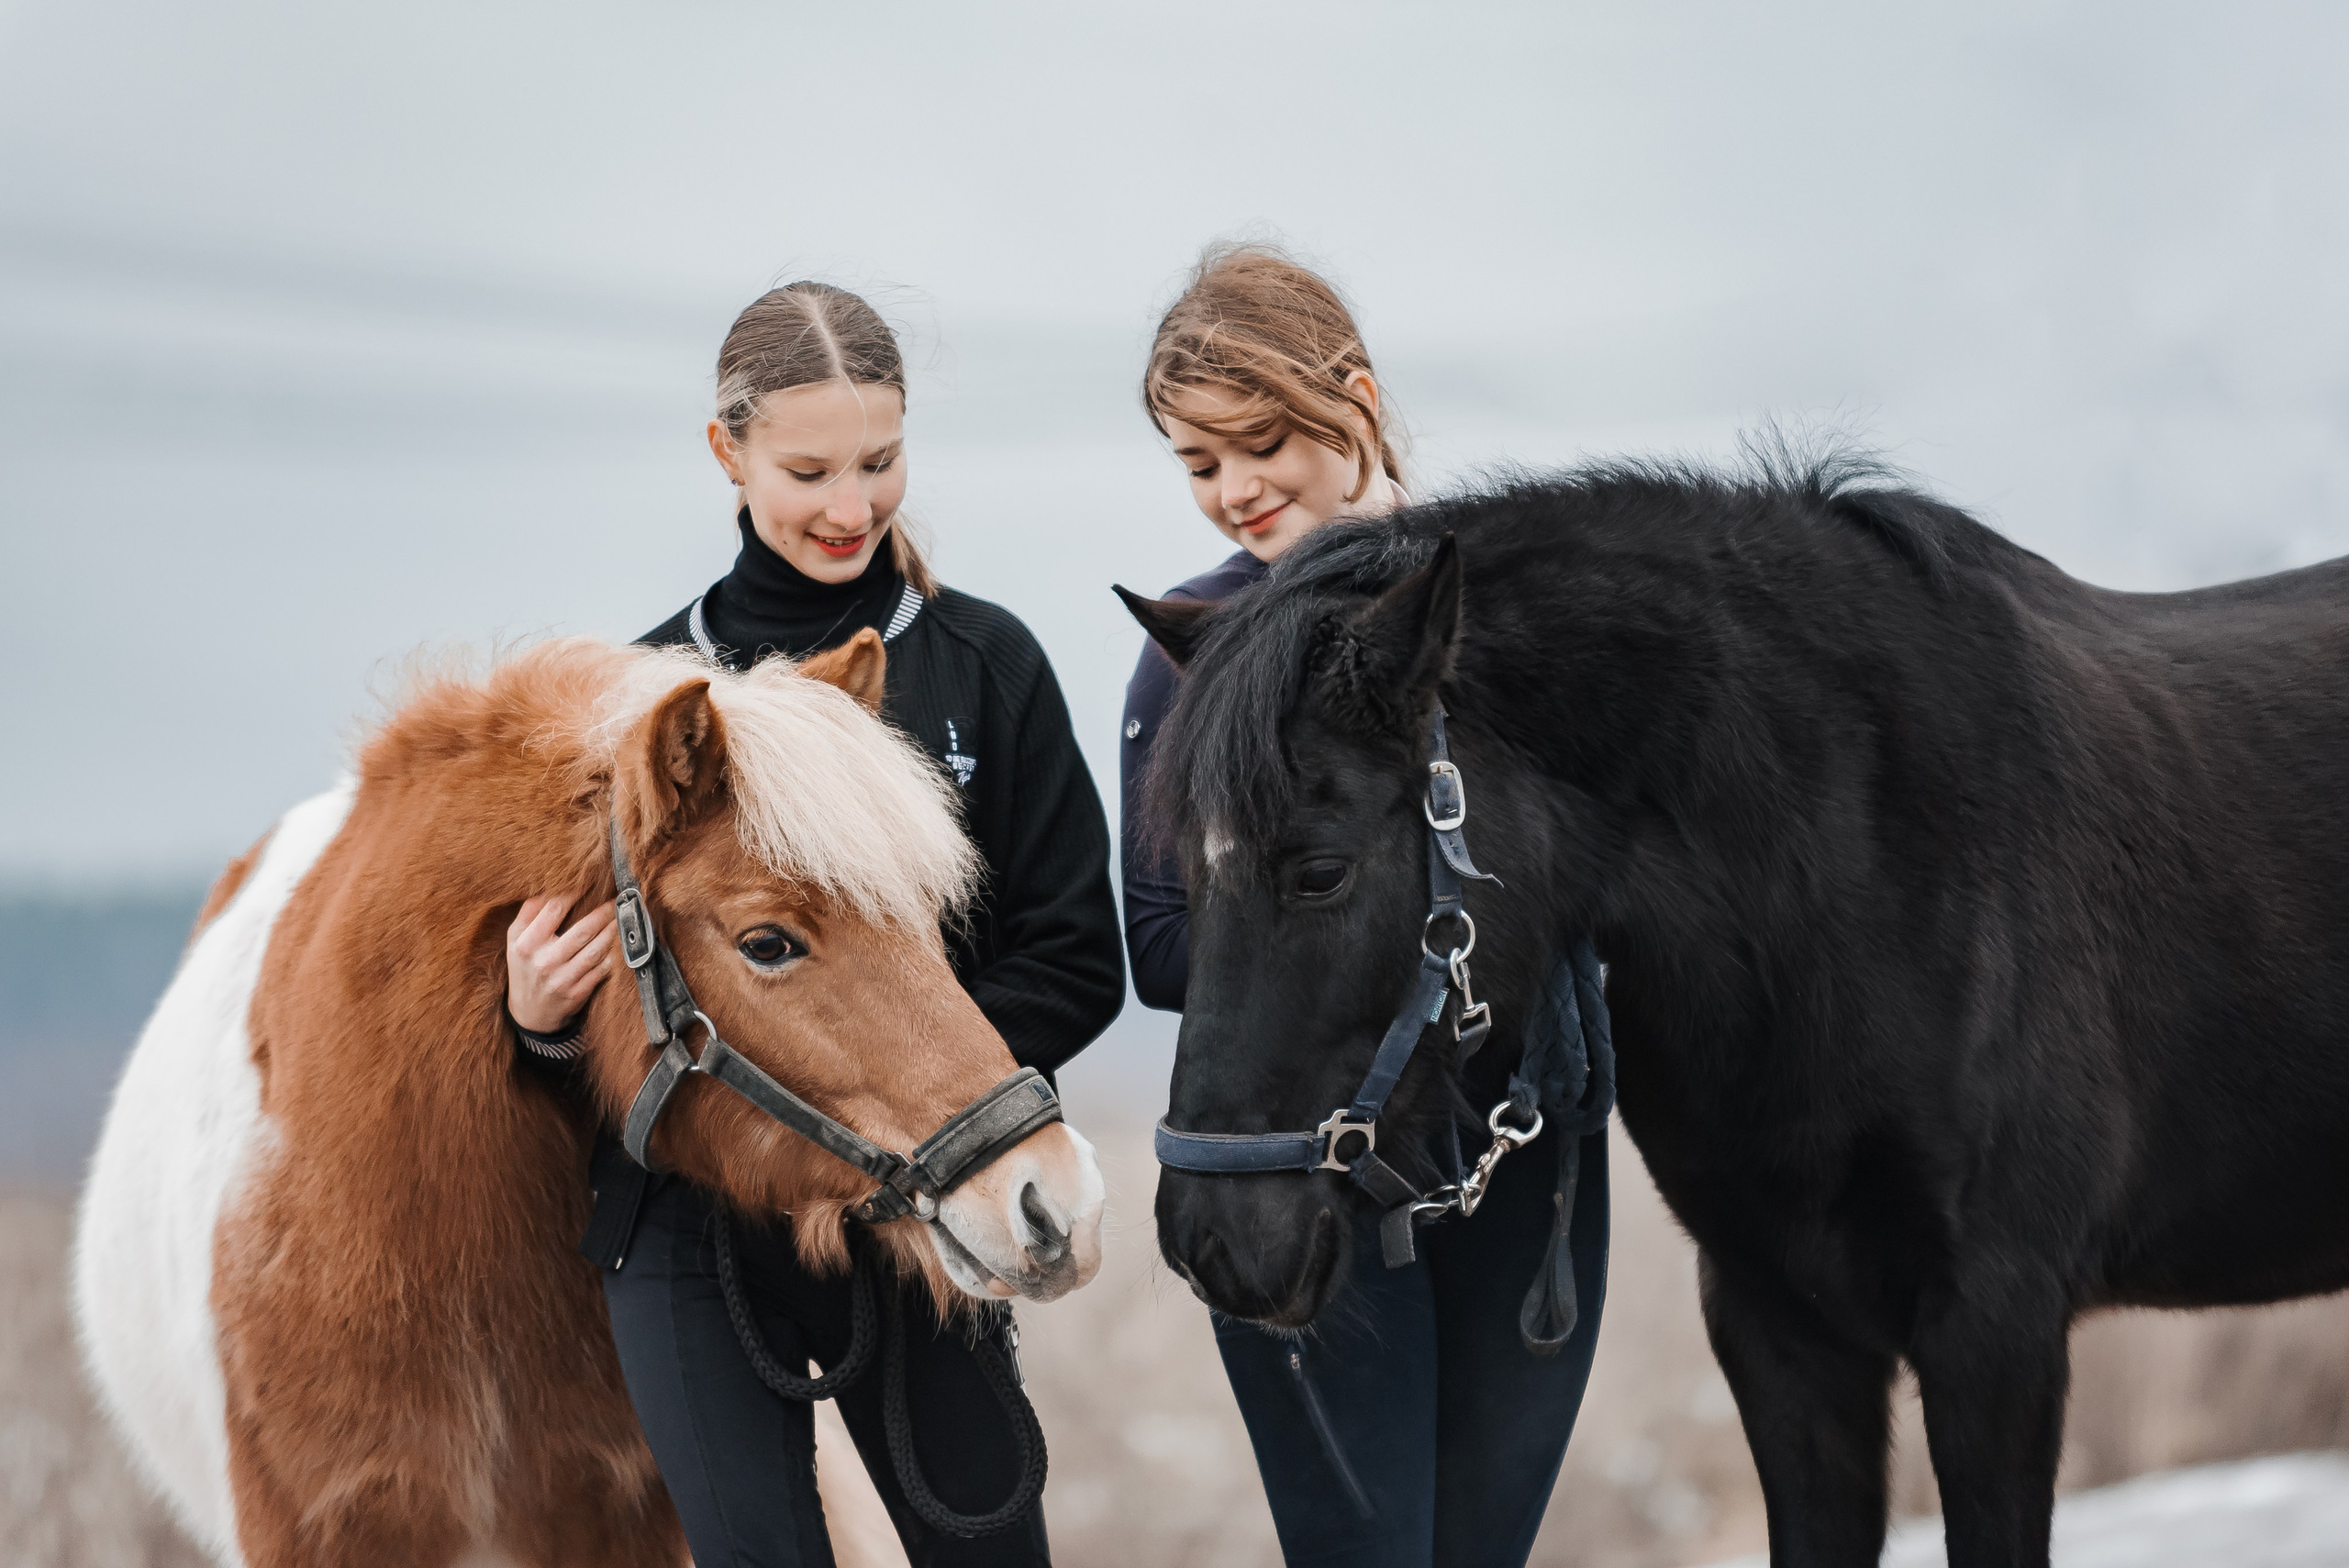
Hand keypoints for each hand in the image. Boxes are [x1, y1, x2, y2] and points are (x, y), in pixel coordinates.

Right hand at [506, 894, 616, 1033]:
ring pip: (596, 950)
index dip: (575, 892)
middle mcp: (544, 961)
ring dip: (613, 931)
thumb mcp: (514, 939)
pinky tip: (617, 943)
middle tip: (618, 898)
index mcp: (526, 944)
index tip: (590, 882)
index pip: (554, 909)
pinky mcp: (577, 993)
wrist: (529, 1012)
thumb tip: (550, 883)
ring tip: (622, 917)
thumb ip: (529, 911)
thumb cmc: (524, 965)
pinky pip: (601, 970)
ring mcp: (562, 979)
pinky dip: (612, 955)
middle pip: (582, 930)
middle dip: (604, 911)